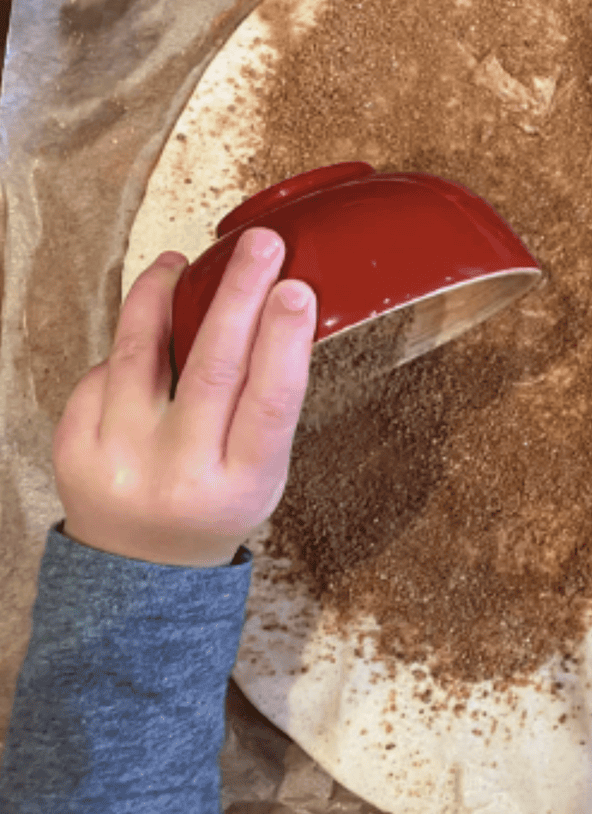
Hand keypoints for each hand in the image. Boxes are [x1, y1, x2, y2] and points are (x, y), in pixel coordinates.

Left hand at [53, 228, 315, 567]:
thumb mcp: (261, 472)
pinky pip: (103, 372)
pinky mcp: (73, 447)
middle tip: (260, 246)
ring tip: (181, 263)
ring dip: (162, 297)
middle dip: (239, 296)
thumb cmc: (216, 504)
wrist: (142, 566)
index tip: (296, 290)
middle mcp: (176, 474)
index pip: (268, 403)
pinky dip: (128, 346)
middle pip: (210, 369)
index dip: (284, 342)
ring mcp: (118, 461)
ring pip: (140, 355)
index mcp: (240, 486)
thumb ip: (264, 406)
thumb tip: (274, 312)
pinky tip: (147, 331)